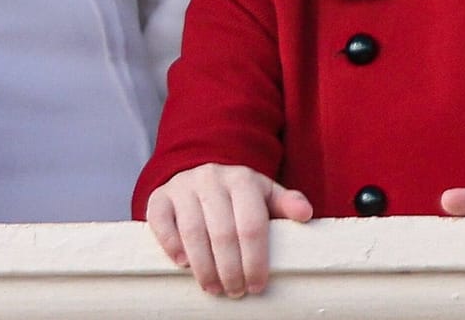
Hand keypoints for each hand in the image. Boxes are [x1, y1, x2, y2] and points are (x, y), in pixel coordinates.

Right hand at [145, 163, 312, 296]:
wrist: (200, 173)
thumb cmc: (238, 196)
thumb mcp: (264, 195)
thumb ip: (286, 203)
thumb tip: (305, 214)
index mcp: (242, 179)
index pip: (251, 224)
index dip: (255, 260)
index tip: (257, 285)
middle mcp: (211, 179)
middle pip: (222, 232)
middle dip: (230, 269)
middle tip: (236, 291)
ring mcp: (182, 186)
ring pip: (192, 231)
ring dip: (204, 266)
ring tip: (214, 288)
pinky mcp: (159, 196)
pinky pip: (161, 222)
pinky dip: (172, 246)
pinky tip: (184, 265)